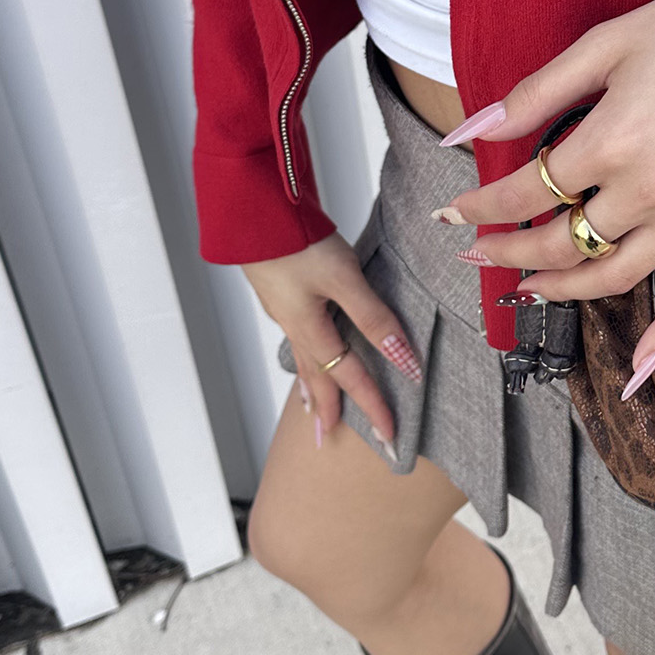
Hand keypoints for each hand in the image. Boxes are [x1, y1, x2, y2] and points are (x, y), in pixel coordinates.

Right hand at [241, 234, 422, 448]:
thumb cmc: (297, 242)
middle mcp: (295, 327)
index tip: (390, 436)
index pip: (350, 378)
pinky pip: (298, 340)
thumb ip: (372, 316)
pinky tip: (307, 353)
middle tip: (332, 442)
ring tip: (316, 413)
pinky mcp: (282, 294)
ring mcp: (285, 312)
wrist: (252, 212)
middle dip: (330, 412)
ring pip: (304, 361)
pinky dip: (305, 360)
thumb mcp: (343, 278)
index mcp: (310, 330)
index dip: (373, 405)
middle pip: (317, 380)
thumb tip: (402, 357)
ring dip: (313, 390)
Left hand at [438, 0, 654, 381]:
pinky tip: (638, 368)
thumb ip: (539, 92)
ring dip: (562, 290)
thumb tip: (475, 130)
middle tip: (480, 252)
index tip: (457, 212)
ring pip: (612, 276)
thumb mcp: (609, 44)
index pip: (527, 190)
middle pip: (560, 241)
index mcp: (609, 141)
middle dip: (510, 251)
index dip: (483, 205)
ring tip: (529, 288)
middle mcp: (643, 192)